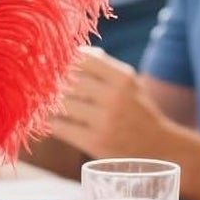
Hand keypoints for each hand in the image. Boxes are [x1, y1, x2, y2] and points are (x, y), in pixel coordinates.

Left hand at [52, 49, 176, 161]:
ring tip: (47, 102)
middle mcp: (114, 97)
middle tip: (42, 85)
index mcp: (123, 78)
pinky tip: (52, 120)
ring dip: (49, 103)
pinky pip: (59, 126)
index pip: (82, 59)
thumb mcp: (127, 82)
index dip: (62, 60)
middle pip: (68, 81)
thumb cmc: (134, 110)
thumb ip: (100, 65)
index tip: (51, 64)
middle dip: (52, 83)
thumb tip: (67, 51)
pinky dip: (50, 122)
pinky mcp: (95, 142)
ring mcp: (105, 121)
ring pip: (61, 103)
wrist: (157, 148)